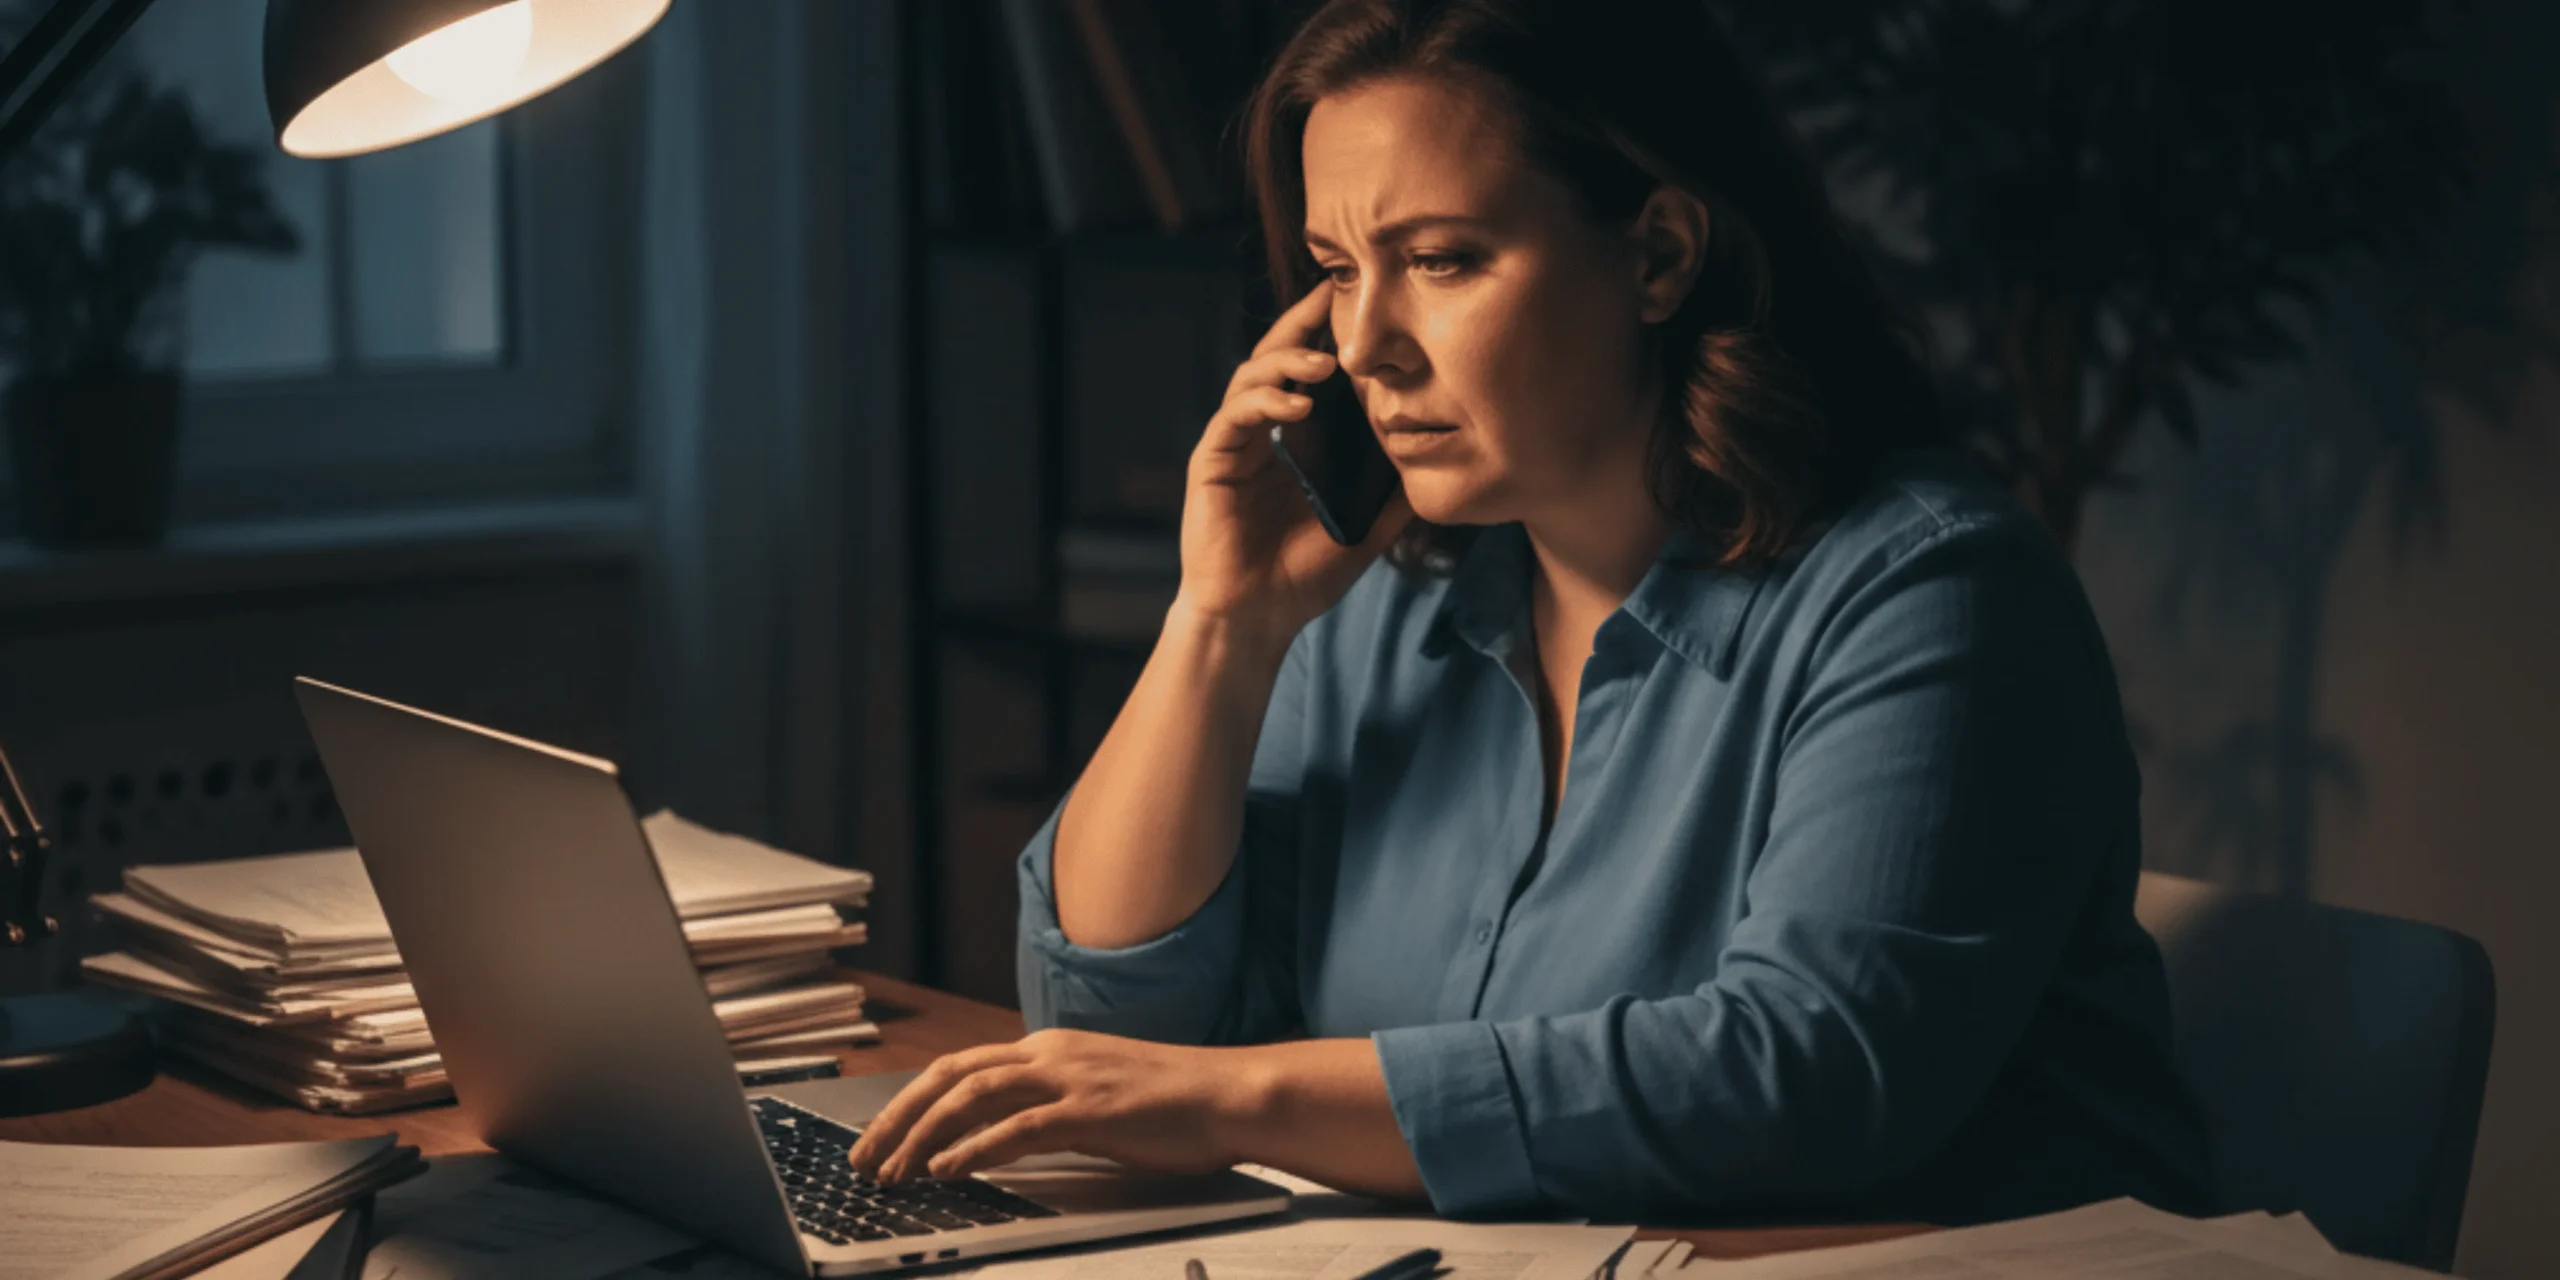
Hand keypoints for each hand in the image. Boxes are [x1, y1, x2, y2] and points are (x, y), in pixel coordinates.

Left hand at [844, 1028, 1258, 1182]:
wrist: (1228, 1096)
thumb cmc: (1169, 1105)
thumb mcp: (1094, 1098)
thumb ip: (1046, 1108)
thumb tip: (995, 1138)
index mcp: (1048, 1050)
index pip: (960, 1068)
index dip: (911, 1102)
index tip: (879, 1138)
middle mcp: (1050, 1054)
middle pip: (951, 1075)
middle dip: (898, 1117)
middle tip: (864, 1158)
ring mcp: (1069, 1078)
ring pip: (972, 1095)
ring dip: (924, 1134)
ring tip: (894, 1170)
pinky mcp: (1090, 1110)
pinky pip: (1018, 1127)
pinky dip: (975, 1147)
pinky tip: (948, 1169)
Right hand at [1178, 282, 1412, 648]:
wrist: (1257, 619)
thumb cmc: (1302, 577)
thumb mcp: (1365, 529)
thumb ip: (1394, 496)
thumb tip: (1440, 465)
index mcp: (1290, 441)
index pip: (1306, 373)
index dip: (1326, 336)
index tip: (1358, 306)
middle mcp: (1258, 433)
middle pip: (1274, 357)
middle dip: (1301, 324)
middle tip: (1333, 299)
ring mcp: (1232, 445)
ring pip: (1251, 377)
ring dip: (1286, 361)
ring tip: (1325, 363)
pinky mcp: (1212, 462)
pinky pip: (1234, 417)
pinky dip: (1264, 402)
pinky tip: (1297, 405)